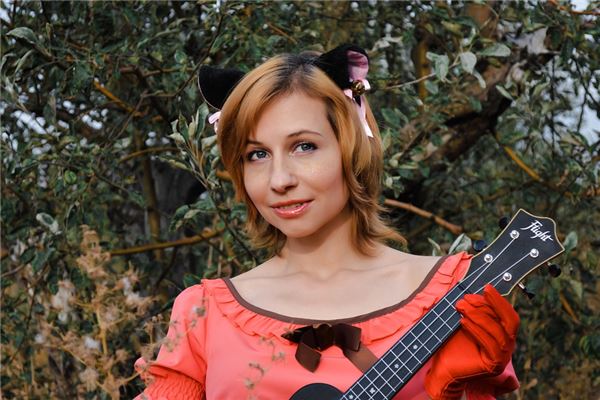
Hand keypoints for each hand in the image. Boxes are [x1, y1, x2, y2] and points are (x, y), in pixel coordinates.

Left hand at [424, 284, 519, 399]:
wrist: (443, 368)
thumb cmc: (453, 343)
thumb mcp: (465, 322)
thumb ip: (473, 310)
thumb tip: (474, 292)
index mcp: (503, 334)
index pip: (507, 314)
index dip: (498, 300)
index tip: (486, 287)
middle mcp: (507, 346)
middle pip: (511, 321)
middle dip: (496, 304)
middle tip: (480, 292)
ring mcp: (502, 357)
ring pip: (498, 331)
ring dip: (479, 315)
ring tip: (461, 306)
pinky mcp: (494, 365)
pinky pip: (490, 344)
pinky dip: (476, 330)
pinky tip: (463, 321)